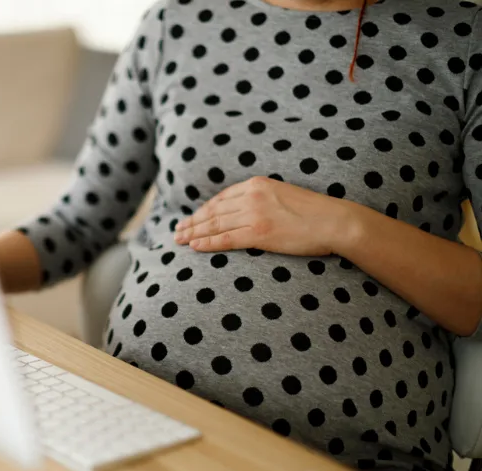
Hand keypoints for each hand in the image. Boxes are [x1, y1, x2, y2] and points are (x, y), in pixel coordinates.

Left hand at [174, 176, 357, 255]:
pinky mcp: (259, 234)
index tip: (192, 217)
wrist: (335, 221)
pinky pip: (225, 239)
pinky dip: (207, 243)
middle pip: (214, 210)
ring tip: (179, 239)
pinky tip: (194, 246)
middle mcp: (252, 196)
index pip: (222, 197)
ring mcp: (254, 215)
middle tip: (177, 229)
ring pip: (215, 224)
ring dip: (194, 232)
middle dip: (192, 221)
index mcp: (257, 184)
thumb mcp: (283, 195)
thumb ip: (263, 199)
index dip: (204, 209)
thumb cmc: (314, 212)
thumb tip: (246, 211)